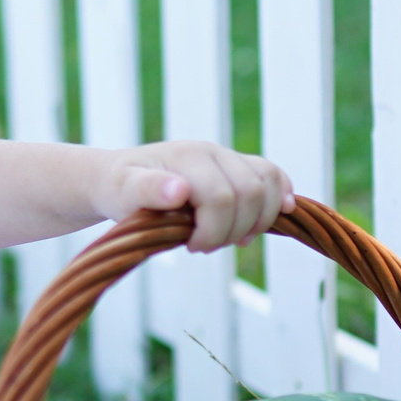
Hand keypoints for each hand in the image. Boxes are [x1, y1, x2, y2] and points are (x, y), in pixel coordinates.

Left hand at [97, 141, 293, 251]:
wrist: (117, 178)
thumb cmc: (118, 191)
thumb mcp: (121, 194)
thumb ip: (148, 190)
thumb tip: (179, 190)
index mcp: (188, 158)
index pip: (222, 199)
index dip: (213, 232)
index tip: (191, 247)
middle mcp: (213, 152)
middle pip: (251, 195)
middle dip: (233, 230)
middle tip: (204, 246)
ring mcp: (228, 157)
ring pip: (268, 185)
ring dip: (257, 221)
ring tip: (230, 238)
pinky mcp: (236, 166)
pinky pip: (272, 175)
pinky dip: (281, 196)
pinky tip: (283, 212)